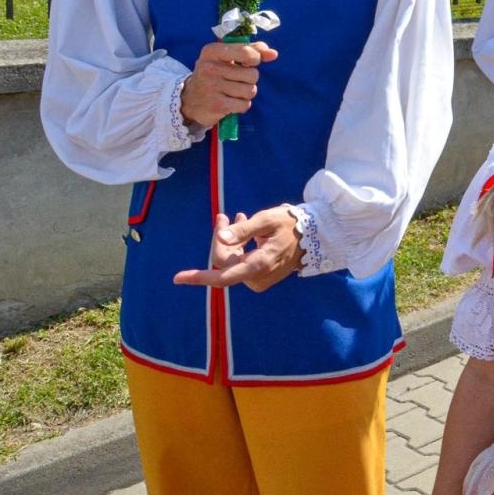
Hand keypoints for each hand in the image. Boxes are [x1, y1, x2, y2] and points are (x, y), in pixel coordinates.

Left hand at [173, 205, 304, 291]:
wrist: (316, 235)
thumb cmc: (291, 225)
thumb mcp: (267, 220)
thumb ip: (243, 230)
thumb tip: (220, 236)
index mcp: (258, 265)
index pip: (222, 276)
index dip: (199, 277)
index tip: (177, 278)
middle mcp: (257, 277)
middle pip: (225, 263)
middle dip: (220, 239)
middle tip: (225, 215)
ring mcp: (259, 279)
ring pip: (232, 262)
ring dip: (231, 241)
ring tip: (238, 217)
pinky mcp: (261, 276)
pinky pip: (241, 264)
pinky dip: (239, 247)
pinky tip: (245, 230)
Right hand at [179, 40, 277, 127]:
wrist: (188, 99)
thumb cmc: (214, 74)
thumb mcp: (227, 57)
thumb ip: (252, 51)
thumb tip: (273, 54)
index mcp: (213, 51)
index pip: (247, 52)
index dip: (255, 59)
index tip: (249, 62)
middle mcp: (210, 67)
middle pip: (253, 74)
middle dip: (250, 80)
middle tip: (235, 81)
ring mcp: (212, 87)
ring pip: (250, 90)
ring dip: (246, 93)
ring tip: (232, 92)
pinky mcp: (216, 105)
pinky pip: (244, 104)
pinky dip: (241, 105)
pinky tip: (230, 102)